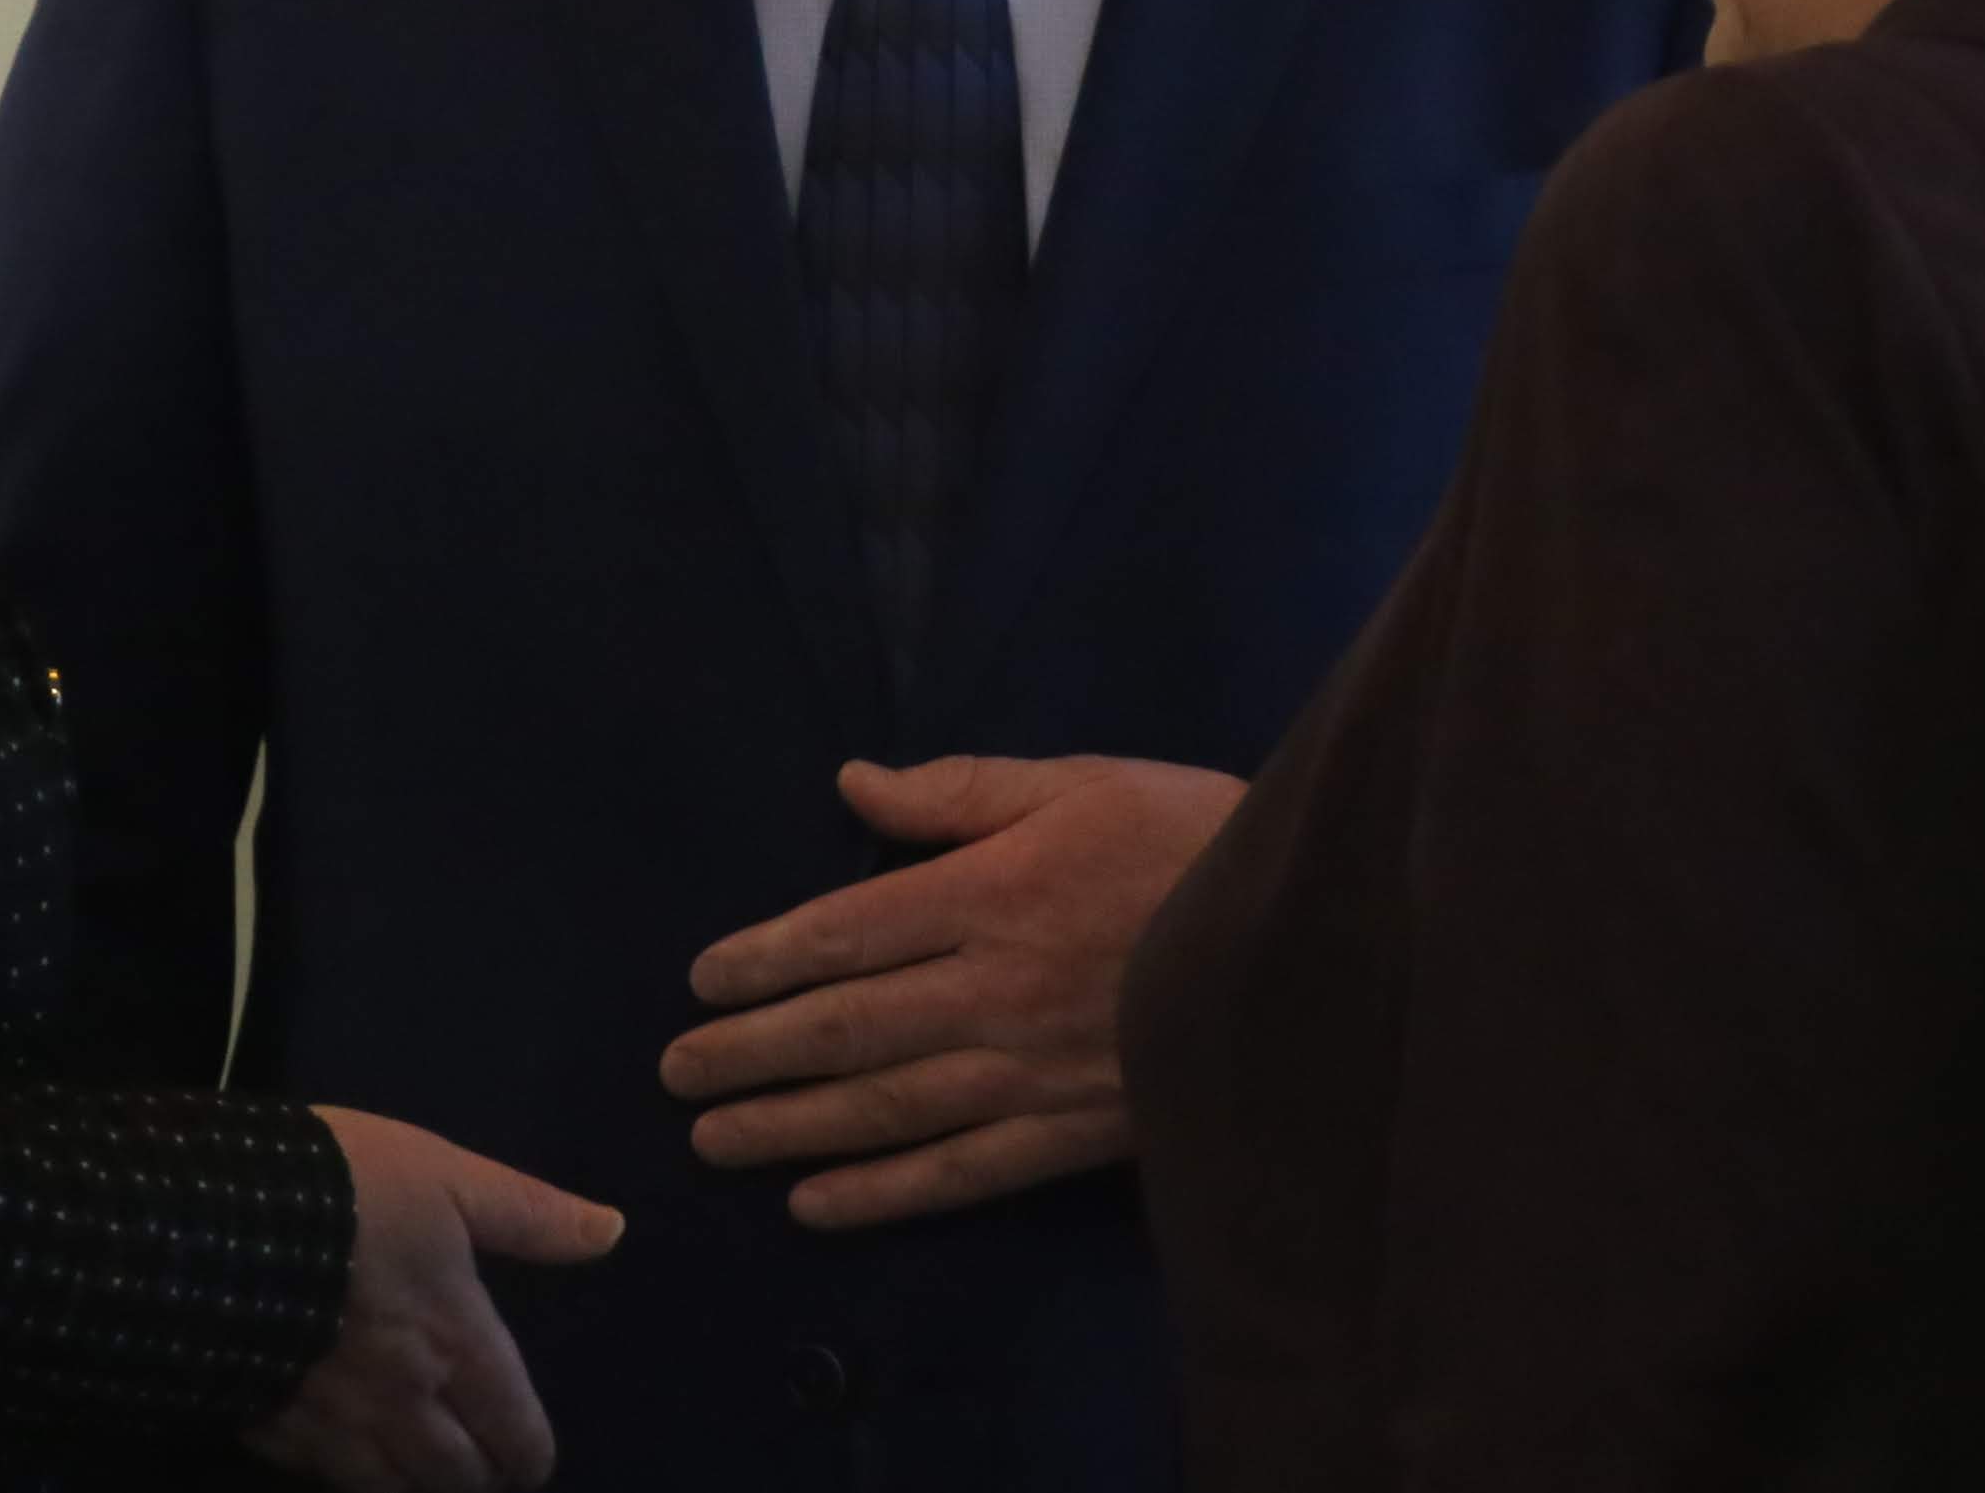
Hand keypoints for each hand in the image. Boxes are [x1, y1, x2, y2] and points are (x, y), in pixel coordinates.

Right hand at [242, 1108, 620, 1491]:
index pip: (518, 1435)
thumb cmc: (342, 1188)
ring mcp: (338, 1430)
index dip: (531, 1454)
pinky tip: (351, 1455)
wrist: (209, 1219)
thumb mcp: (445, 1177)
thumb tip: (611, 1233)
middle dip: (480, 1475)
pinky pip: (331, 1483)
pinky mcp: (275, 1434)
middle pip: (462, 1481)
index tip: (528, 1451)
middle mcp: (408, 1404)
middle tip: (479, 1457)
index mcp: (460, 1344)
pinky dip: (353, 1477)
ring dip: (421, 1485)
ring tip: (424, 1465)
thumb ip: (528, 1215)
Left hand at [658, 752, 1244, 1229]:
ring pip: (883, 1108)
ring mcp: (1027, 1073)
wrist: (1308, 943)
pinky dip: (881, 1192)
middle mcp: (991, 990)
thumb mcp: (1082, 782)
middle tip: (675, 1073)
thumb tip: (853, 785)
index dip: (764, 961)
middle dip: (750, 1052)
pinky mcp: (1067, 1134)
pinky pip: (957, 1172)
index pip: (846, 932)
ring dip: (788, 1126)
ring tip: (714, 1140)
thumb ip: (962, 791)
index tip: (701, 983)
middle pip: (845, 1028)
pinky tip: (816, 1203)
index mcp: (990, 893)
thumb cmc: (1192, 841)